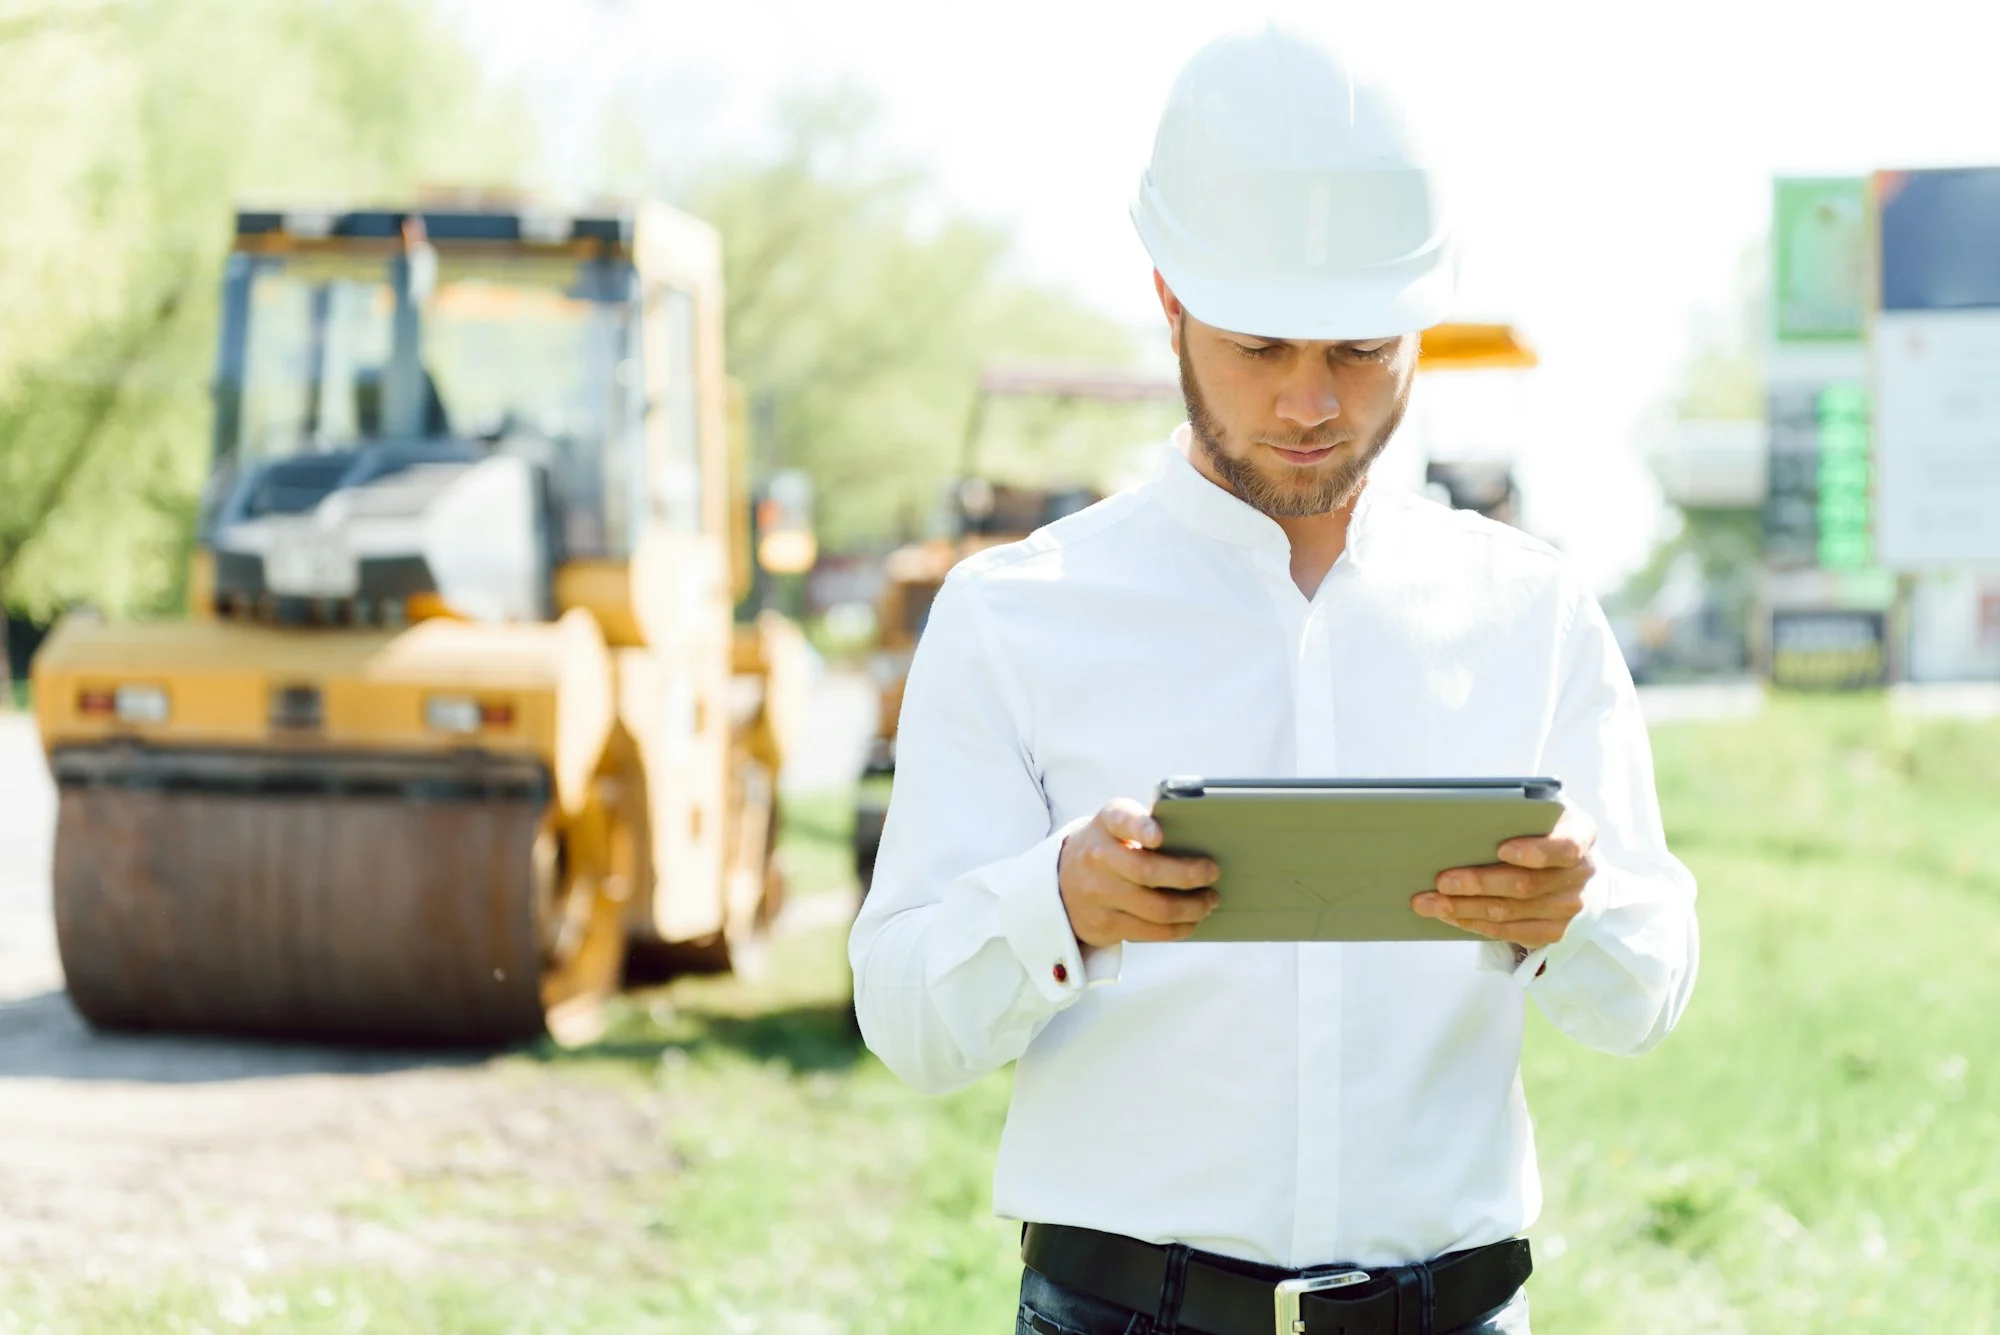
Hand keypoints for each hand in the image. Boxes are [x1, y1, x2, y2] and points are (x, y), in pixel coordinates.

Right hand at [1059, 798, 1220, 947]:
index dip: (1140, 828)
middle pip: (1147, 872)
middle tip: (1213, 873)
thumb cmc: (1109, 846)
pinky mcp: (1105, 925)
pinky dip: (1180, 928)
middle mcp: (1097, 858)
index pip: (1122, 820)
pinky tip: (1192, 920)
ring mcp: (1099, 895)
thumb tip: (1201, 836)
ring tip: (1209, 900)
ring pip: (1156, 909)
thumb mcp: (1117, 824)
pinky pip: (1151, 932)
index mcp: (1106, 824)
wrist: (1063, 882)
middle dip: (1188, 875)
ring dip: (1192, 907)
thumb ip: (1147, 823)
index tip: (1159, 836)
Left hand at [1411, 806, 1597, 948]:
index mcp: (1580, 834)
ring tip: (1430, 903)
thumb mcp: (1539, 811)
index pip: (1565, 847)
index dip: (1535, 851)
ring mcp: (1569, 906)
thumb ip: (1515, 813)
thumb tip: (1464, 820)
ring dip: (1465, 909)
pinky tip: (1450, 916)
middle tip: (1442, 882)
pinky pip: (1510, 932)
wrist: (1569, 862)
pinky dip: (1475, 924)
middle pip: (1526, 885)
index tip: (1501, 849)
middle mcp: (1580, 874)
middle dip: (1478, 884)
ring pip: (1511, 913)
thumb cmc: (1541, 828)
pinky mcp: (1554, 930)